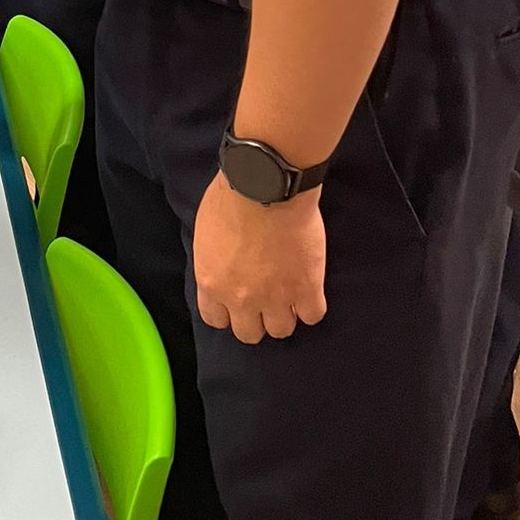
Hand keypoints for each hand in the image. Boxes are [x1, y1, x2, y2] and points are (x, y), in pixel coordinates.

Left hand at [193, 170, 327, 343]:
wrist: (265, 186)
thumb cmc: (231, 197)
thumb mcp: (206, 233)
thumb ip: (213, 260)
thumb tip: (222, 266)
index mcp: (212, 283)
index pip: (216, 320)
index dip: (228, 313)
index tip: (236, 303)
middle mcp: (241, 299)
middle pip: (249, 334)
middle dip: (257, 319)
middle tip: (265, 300)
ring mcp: (275, 297)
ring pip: (282, 330)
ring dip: (285, 315)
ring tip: (289, 295)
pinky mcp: (307, 289)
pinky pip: (313, 315)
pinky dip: (312, 306)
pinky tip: (309, 290)